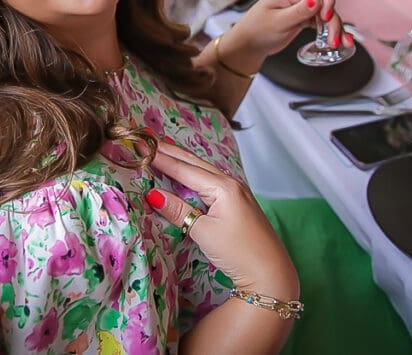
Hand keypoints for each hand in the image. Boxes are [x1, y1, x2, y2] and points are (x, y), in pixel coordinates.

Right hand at [144, 141, 297, 296]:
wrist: (272, 273)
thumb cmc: (239, 253)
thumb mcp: (204, 233)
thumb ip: (179, 212)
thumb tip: (153, 195)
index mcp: (223, 188)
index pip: (184, 169)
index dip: (160, 158)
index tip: (140, 145)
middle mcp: (231, 183)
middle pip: (193, 163)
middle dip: (169, 150)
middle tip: (146, 137)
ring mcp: (237, 191)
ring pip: (203, 169)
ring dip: (181, 158)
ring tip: (162, 146)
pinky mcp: (238, 202)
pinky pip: (210, 178)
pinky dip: (194, 170)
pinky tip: (188, 169)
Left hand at [216, 0, 352, 74]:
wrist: (248, 45)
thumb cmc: (256, 31)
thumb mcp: (277, 22)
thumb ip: (298, 11)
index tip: (326, 15)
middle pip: (325, 0)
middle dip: (332, 19)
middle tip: (332, 39)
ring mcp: (301, 7)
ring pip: (326, 13)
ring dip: (334, 28)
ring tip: (338, 44)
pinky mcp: (304, 18)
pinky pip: (322, 22)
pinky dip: (330, 31)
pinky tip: (340, 41)